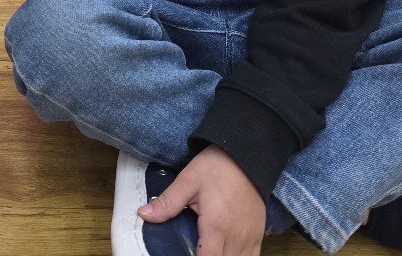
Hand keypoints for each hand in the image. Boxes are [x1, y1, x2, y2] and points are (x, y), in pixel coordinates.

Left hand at [139, 147, 264, 255]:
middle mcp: (235, 237)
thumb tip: (144, 214)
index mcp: (216, 226)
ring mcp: (250, 237)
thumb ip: (168, 202)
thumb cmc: (217, 167)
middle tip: (194, 250)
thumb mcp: (188, 180)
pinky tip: (227, 252)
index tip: (183, 253)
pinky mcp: (258, 234)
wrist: (248, 154)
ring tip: (208, 250)